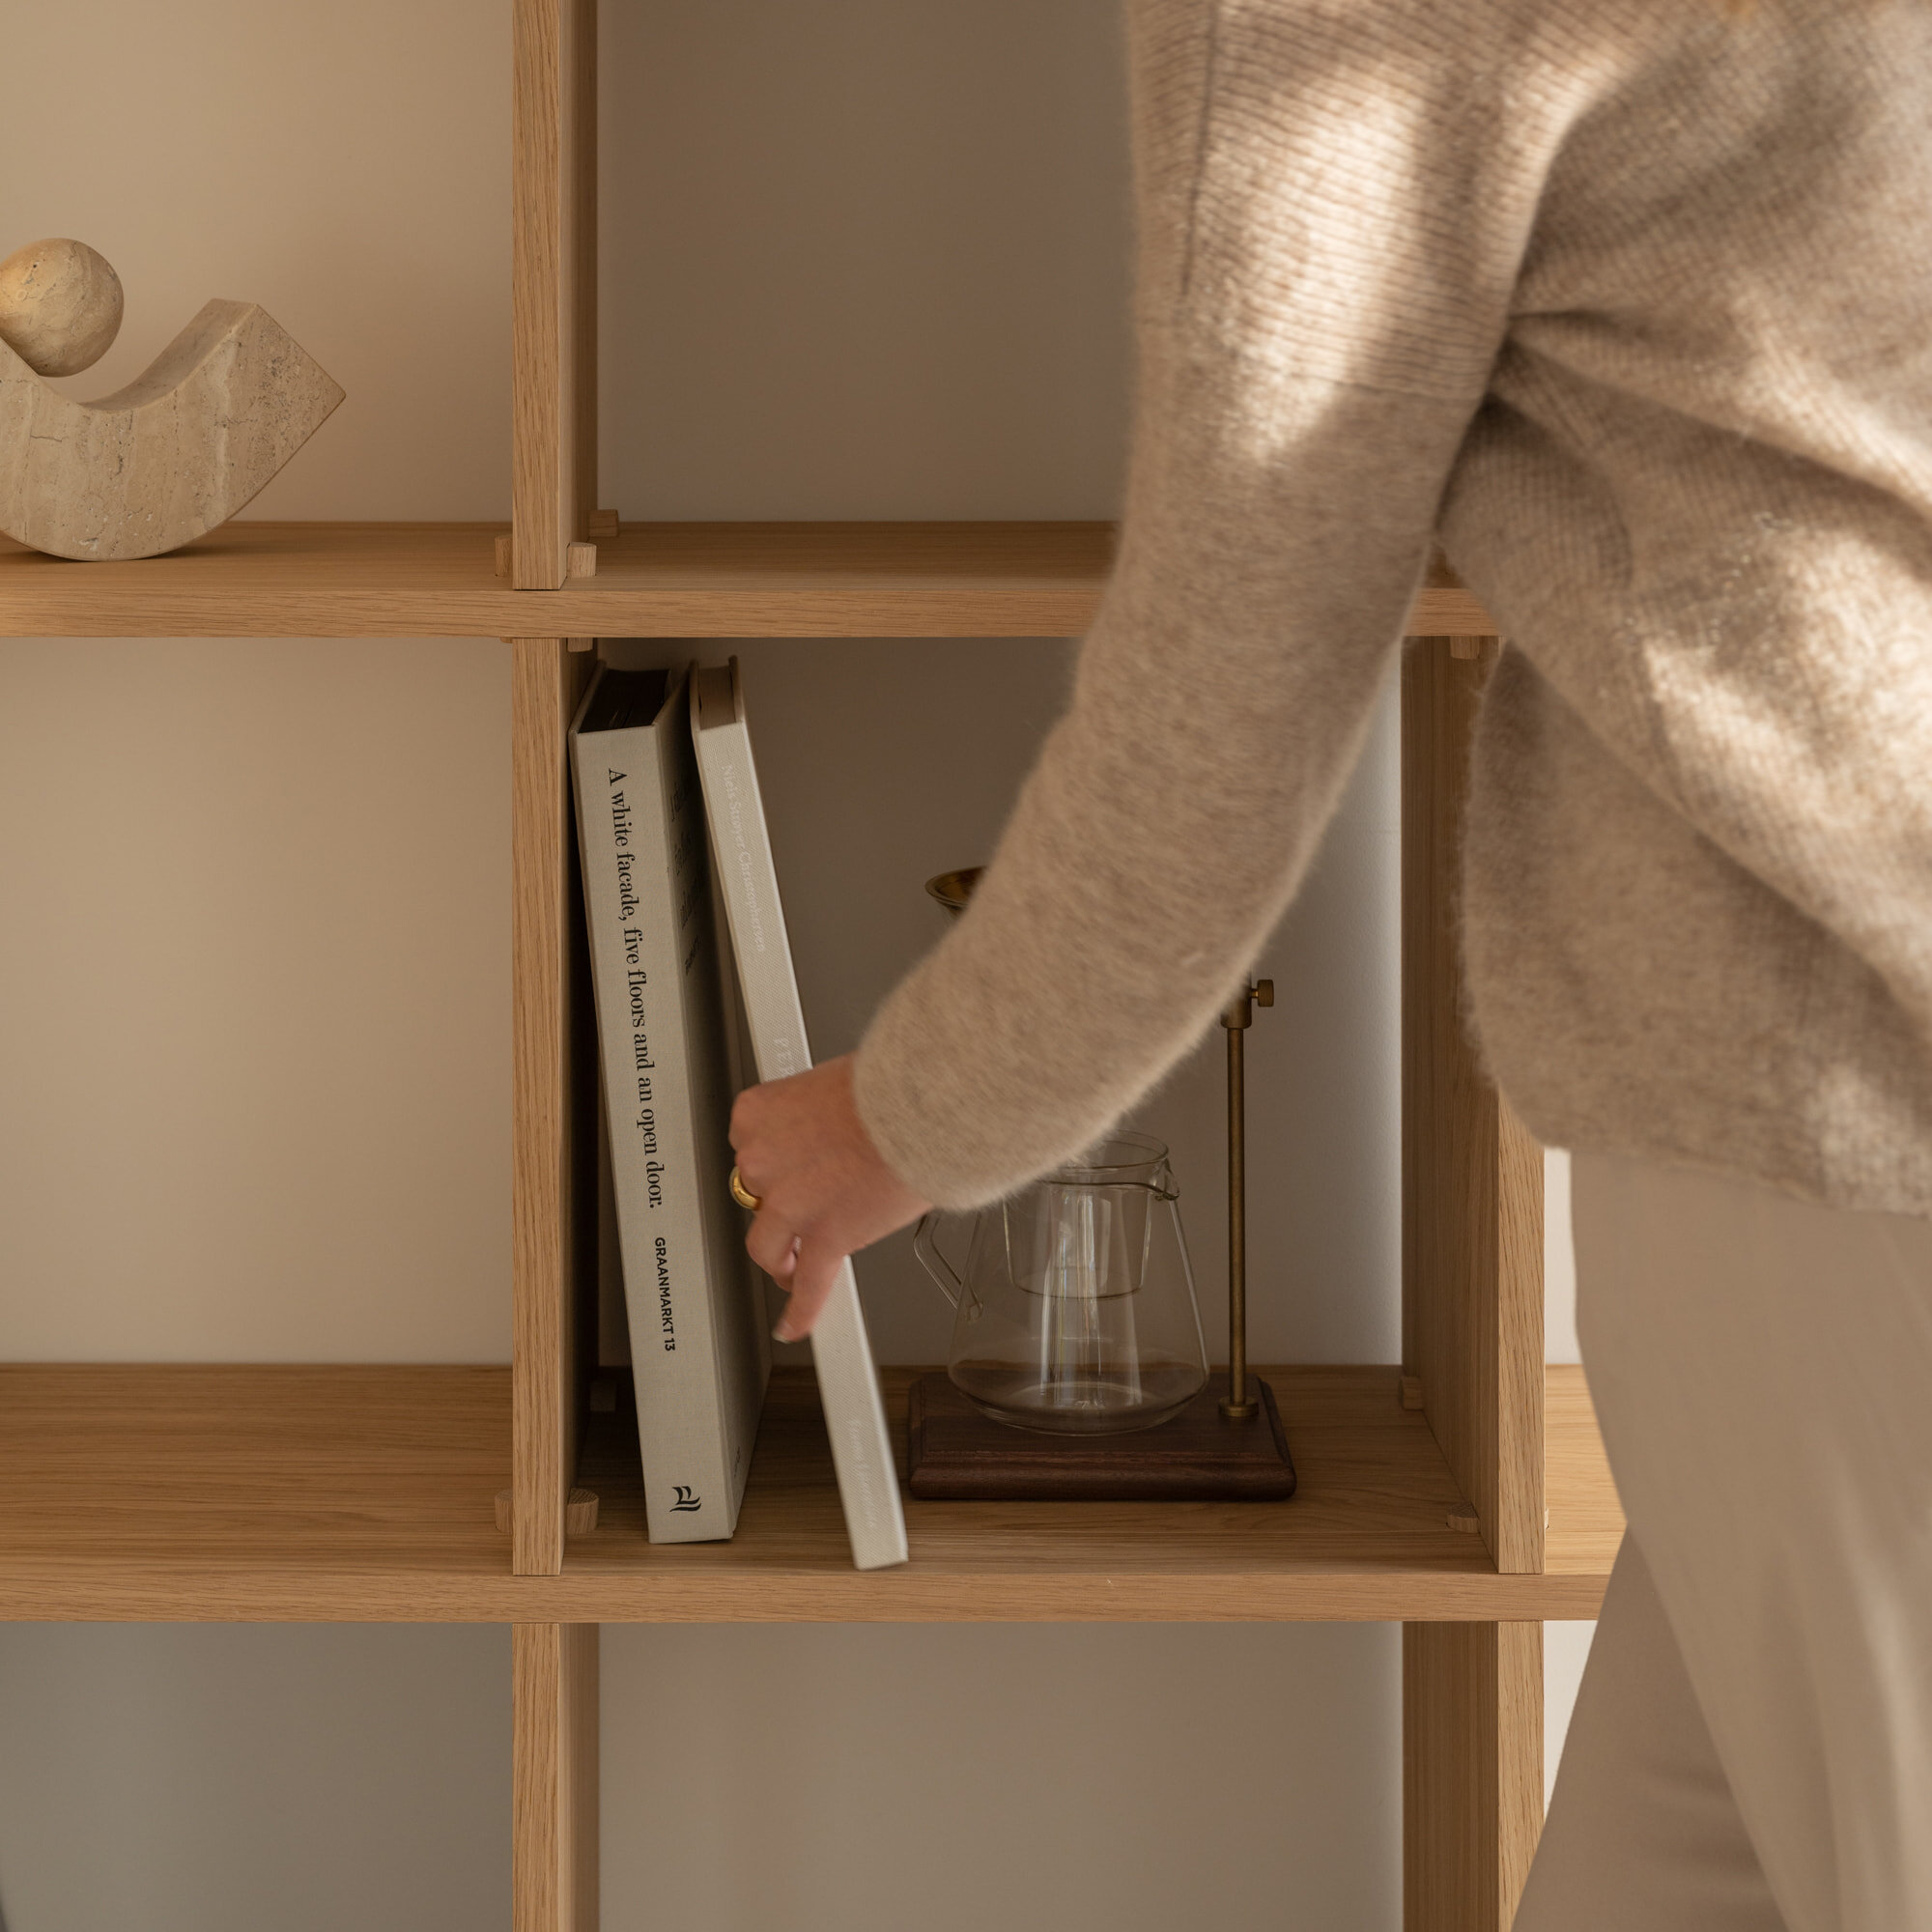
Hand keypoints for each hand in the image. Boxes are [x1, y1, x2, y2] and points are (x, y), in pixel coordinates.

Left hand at [729, 1054, 929, 1340]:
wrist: (926, 1106)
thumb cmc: (894, 1088)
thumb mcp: (837, 1082)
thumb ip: (822, 1110)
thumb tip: (836, 1124)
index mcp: (761, 1113)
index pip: (749, 1145)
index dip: (776, 1159)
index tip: (789, 1165)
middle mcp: (765, 1160)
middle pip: (757, 1194)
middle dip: (782, 1200)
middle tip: (810, 1197)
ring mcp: (791, 1205)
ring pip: (768, 1245)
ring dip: (779, 1256)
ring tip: (790, 1265)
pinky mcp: (826, 1238)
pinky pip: (808, 1285)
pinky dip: (800, 1310)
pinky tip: (795, 1323)